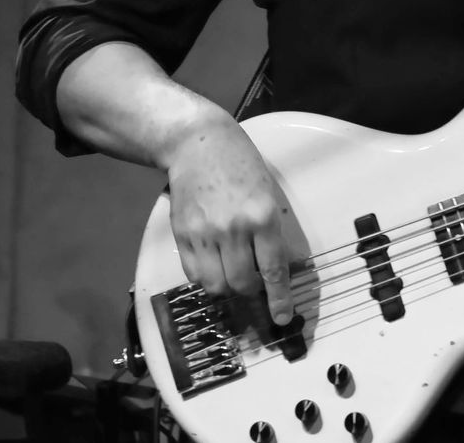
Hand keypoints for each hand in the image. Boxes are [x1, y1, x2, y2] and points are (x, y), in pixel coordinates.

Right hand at [163, 113, 295, 323]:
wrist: (198, 145)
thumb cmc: (241, 165)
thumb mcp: (268, 192)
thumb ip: (272, 231)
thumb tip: (280, 266)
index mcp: (262, 217)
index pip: (273, 269)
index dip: (278, 299)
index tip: (280, 318)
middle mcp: (233, 229)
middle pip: (242, 283)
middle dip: (251, 293)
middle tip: (255, 289)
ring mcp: (204, 234)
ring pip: (216, 285)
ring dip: (228, 289)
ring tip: (233, 278)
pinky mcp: (182, 235)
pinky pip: (194, 274)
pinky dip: (206, 279)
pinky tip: (213, 267)